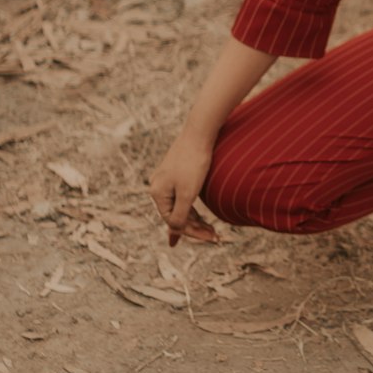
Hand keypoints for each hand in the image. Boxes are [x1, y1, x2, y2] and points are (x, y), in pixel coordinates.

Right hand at [149, 132, 219, 247]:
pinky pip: (182, 197)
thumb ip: (180, 214)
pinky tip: (198, 217)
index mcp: (158, 193)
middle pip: (176, 215)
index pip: (174, 221)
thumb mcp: (188, 192)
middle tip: (215, 237)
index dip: (192, 232)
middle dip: (195, 227)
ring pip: (180, 207)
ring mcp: (167, 180)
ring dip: (195, 219)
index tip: (211, 238)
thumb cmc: (194, 163)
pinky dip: (192, 207)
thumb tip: (175, 232)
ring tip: (212, 230)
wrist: (199, 133)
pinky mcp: (177, 174)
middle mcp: (158, 187)